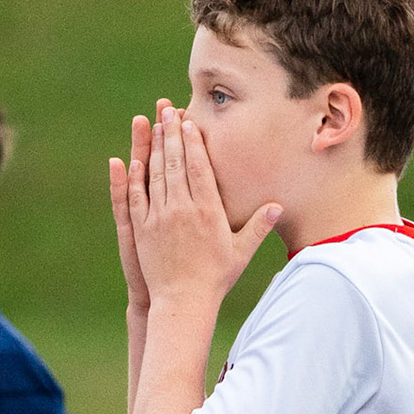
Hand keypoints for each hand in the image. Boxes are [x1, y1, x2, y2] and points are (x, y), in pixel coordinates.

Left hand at [119, 103, 280, 313]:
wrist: (183, 302)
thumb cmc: (215, 278)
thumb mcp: (240, 252)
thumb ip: (258, 227)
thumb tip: (278, 207)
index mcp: (208, 212)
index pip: (200, 168)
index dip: (194, 142)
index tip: (191, 122)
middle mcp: (182, 210)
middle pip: (176, 163)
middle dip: (173, 134)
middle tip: (169, 111)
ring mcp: (159, 218)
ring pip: (156, 175)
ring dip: (156, 148)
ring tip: (155, 125)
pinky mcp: (142, 230)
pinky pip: (138, 197)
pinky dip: (137, 176)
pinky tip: (136, 159)